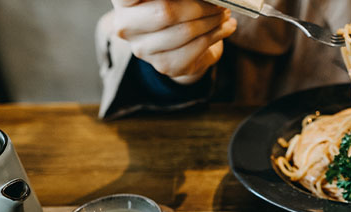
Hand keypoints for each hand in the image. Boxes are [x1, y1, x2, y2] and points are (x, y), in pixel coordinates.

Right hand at [112, 0, 236, 84]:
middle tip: (220, 1)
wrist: (180, 46)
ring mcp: (144, 49)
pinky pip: (197, 47)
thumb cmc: (177, 9)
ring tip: (224, 12)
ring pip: (185, 30)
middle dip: (200, 5)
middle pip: (166, 11)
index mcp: (124, 3)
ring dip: (212, 19)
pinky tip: (226, 27)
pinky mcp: (164, 65)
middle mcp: (126, 26)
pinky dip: (217, 34)